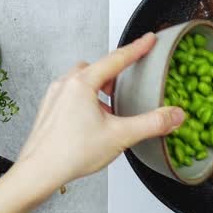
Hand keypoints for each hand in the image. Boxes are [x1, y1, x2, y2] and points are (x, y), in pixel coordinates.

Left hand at [18, 32, 184, 187]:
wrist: (38, 173)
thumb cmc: (71, 153)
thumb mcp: (121, 136)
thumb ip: (152, 123)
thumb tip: (175, 115)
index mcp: (83, 84)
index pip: (117, 59)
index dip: (137, 48)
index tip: (149, 39)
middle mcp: (66, 85)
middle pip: (97, 68)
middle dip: (115, 71)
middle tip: (130, 80)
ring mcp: (55, 97)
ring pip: (83, 80)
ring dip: (100, 86)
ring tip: (113, 104)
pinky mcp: (50, 110)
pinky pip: (72, 94)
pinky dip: (87, 99)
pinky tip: (95, 118)